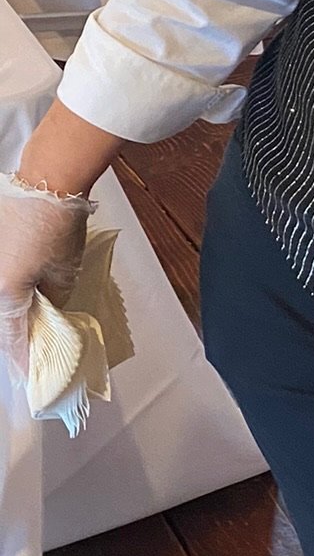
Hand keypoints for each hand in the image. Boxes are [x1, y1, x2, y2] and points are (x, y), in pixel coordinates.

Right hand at [0, 177, 91, 383]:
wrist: (47, 179)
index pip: (14, 337)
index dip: (22, 358)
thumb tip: (47, 307)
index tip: (27, 375)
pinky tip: (23, 296)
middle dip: (16, 336)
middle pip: (3, 319)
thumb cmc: (58, 226)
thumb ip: (53, 298)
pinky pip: (0, 280)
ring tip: (30, 325)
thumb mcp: (64, 273)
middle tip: (29, 354)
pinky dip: (10, 291)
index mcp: (5, 293)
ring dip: (13, 313)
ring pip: (1, 300)